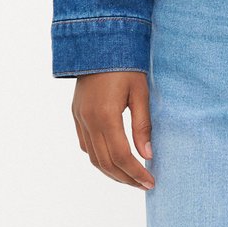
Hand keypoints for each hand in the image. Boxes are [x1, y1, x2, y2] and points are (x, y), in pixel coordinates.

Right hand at [71, 70, 155, 189]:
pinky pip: (86, 145)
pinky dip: (99, 158)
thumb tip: (148, 155)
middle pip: (106, 162)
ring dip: (112, 172)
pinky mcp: (76, 114)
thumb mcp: (140, 92)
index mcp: (105, 116)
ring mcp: (79, 118)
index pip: (122, 156)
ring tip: (131, 177)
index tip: (151, 182)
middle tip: (144, 184)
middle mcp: (88, 121)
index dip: (136, 173)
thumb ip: (143, 125)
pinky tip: (113, 160)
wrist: (99, 42)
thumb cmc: (126, 64)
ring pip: (93, 157)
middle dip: (126, 178)